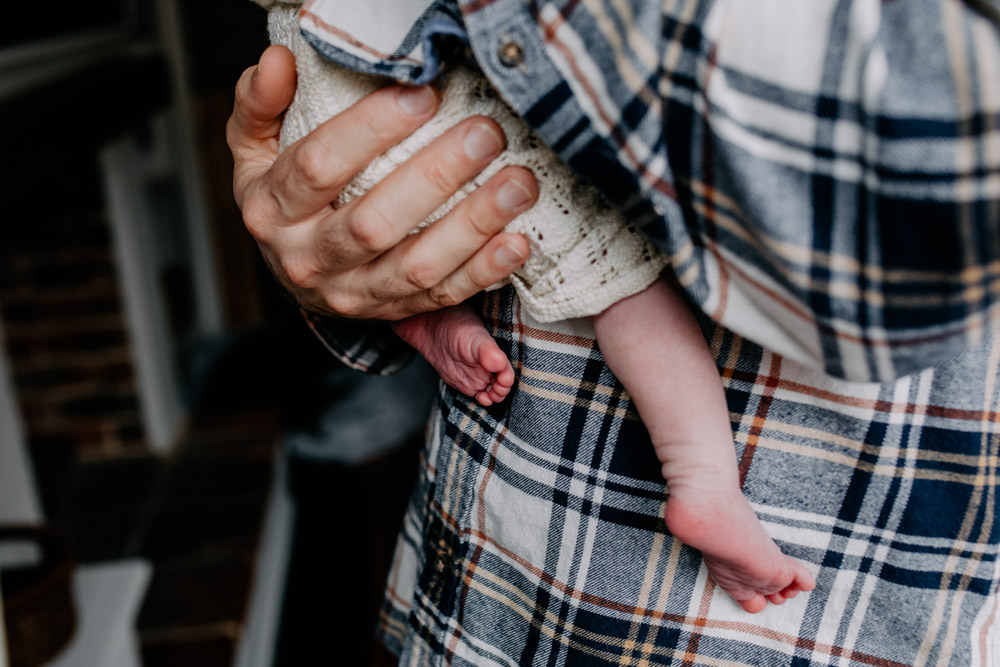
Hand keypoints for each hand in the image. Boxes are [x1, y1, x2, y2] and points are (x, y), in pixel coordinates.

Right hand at [227, 45, 535, 319]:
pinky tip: (516, 241)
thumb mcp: (255, 148)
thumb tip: (278, 61)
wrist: (293, 269)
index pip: (318, 167)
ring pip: (416, 266)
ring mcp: (352, 293)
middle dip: (435, 177)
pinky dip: (483, 271)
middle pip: (373, 223)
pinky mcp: (392, 313)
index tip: (422, 94)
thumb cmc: (284, 195)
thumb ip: (261, 104)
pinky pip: (442, 297)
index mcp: (272, 210)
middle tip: (484, 135)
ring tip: (517, 184)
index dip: (370, 130)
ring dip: (472, 226)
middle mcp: (309, 259)